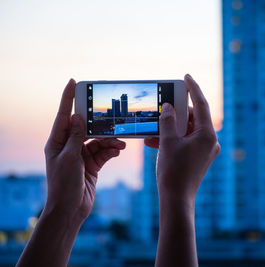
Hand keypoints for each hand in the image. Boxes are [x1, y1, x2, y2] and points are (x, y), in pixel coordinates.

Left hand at [43, 79, 125, 223]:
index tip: (73, 82)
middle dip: (101, 125)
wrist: (70, 209)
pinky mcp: (92, 164)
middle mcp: (68, 146)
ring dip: (110, 141)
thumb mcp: (70, 158)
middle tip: (113, 118)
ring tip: (121, 143)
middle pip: (86, 128)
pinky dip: (111, 150)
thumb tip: (78, 117)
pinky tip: (118, 150)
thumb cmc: (64, 185)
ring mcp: (81, 155)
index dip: (68, 98)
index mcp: (57, 142)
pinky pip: (103, 152)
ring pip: (98, 140)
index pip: (64, 115)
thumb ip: (76, 137)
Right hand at [145, 74, 219, 202]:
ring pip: (187, 130)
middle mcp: (210, 141)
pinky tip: (156, 141)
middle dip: (175, 113)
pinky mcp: (199, 157)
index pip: (201, 105)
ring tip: (153, 128)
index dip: (193, 89)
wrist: (177, 200)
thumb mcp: (168, 142)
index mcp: (207, 135)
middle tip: (162, 107)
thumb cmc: (173, 171)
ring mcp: (206, 150)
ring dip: (171, 128)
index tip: (186, 76)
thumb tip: (168, 107)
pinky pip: (186, 142)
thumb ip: (168, 121)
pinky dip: (173, 139)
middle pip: (193, 118)